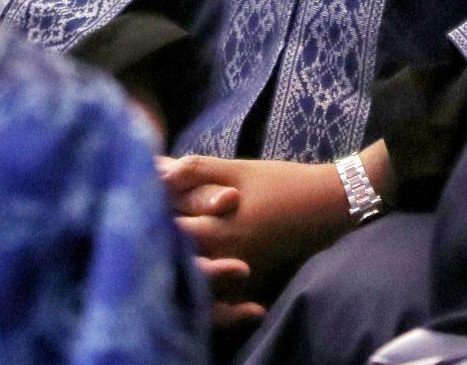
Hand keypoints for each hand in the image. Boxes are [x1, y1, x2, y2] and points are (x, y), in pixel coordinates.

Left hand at [158, 153, 365, 319]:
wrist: (328, 206)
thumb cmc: (282, 182)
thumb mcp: (238, 169)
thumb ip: (194, 170)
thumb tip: (154, 167)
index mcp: (218, 230)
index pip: (167, 234)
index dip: (147, 219)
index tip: (138, 205)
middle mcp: (225, 260)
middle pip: (176, 263)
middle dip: (158, 245)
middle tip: (146, 227)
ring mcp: (238, 275)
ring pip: (196, 285)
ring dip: (179, 267)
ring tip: (167, 249)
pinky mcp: (249, 282)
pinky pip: (219, 298)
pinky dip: (206, 289)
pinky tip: (196, 274)